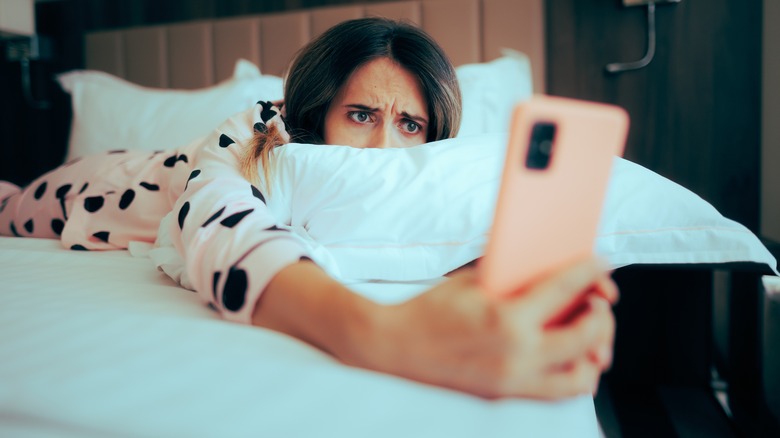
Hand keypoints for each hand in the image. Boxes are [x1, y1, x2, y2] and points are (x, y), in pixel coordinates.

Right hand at [352, 257, 616, 399]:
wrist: (394, 347)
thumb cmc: (428, 310)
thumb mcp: (473, 281)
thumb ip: (514, 277)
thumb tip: (549, 268)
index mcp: (506, 319)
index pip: (566, 290)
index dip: (591, 271)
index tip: (600, 264)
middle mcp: (516, 356)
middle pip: (587, 339)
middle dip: (602, 316)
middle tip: (598, 301)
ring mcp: (512, 382)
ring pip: (580, 379)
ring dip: (593, 353)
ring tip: (588, 334)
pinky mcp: (505, 396)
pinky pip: (555, 391)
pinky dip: (569, 373)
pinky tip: (563, 354)